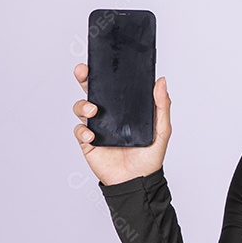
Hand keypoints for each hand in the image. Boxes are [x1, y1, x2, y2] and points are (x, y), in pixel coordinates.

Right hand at [71, 62, 171, 185]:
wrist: (137, 182)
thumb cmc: (149, 157)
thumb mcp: (161, 130)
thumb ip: (162, 106)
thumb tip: (161, 81)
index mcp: (126, 108)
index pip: (114, 86)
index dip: (105, 72)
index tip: (101, 60)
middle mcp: (109, 115)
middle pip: (92, 90)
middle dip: (84, 78)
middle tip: (83, 71)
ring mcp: (98, 128)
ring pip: (81, 108)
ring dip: (83, 105)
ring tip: (93, 111)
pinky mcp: (88, 143)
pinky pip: (79, 131)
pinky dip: (82, 131)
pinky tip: (92, 136)